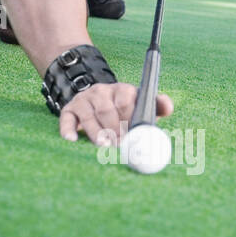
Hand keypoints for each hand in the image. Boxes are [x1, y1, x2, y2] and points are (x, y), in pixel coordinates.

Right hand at [59, 82, 173, 143]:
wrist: (95, 100)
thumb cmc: (125, 111)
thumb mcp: (141, 105)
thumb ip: (157, 105)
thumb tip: (169, 107)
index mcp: (122, 90)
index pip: (125, 101)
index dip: (129, 119)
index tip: (132, 135)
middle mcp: (102, 92)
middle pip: (106, 109)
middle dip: (114, 129)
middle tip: (119, 146)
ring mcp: (84, 100)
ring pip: (88, 116)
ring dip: (96, 132)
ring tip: (103, 146)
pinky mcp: (69, 109)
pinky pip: (66, 119)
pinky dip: (68, 129)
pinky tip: (72, 140)